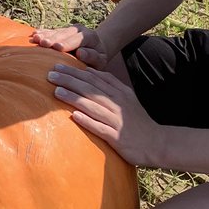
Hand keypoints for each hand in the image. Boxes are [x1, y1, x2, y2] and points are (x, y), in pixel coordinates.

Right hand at [31, 24, 110, 70]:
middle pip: (65, 34)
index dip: (68, 43)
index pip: (78, 39)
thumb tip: (81, 53)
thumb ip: (93, 57)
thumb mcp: (100, 61)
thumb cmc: (97, 60)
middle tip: (43, 43)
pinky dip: (42, 33)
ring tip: (36, 38)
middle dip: (53, 38)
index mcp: (90, 37)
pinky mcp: (60, 31)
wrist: (95, 50)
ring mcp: (68, 29)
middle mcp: (79, 29)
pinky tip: (33, 34)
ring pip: (56, 32)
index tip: (58, 48)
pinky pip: (50, 31)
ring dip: (45, 35)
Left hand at [47, 61, 162, 166]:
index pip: (94, 79)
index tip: (58, 66)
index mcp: (119, 93)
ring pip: (93, 106)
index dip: (75, 71)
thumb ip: (111, 84)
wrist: (158, 143)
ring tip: (56, 91)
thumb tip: (89, 72)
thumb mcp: (128, 98)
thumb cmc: (138, 121)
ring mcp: (117, 121)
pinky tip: (74, 116)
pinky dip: (87, 121)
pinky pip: (100, 128)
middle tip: (51, 74)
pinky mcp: (117, 137)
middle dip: (69, 80)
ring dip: (74, 98)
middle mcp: (118, 104)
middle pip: (90, 89)